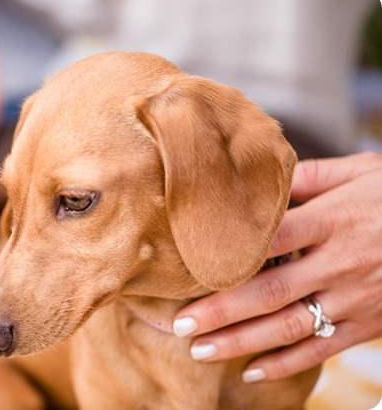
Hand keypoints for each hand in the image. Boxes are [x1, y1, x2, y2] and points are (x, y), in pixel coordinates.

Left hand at [173, 152, 381, 381]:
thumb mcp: (358, 172)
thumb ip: (306, 177)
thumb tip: (256, 182)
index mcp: (332, 219)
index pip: (270, 240)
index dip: (228, 256)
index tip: (188, 270)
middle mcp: (339, 262)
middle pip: (270, 291)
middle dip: (221, 312)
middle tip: (179, 325)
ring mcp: (354, 297)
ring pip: (290, 326)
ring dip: (241, 342)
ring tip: (199, 350)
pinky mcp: (367, 324)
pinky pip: (322, 349)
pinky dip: (286, 364)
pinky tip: (251, 370)